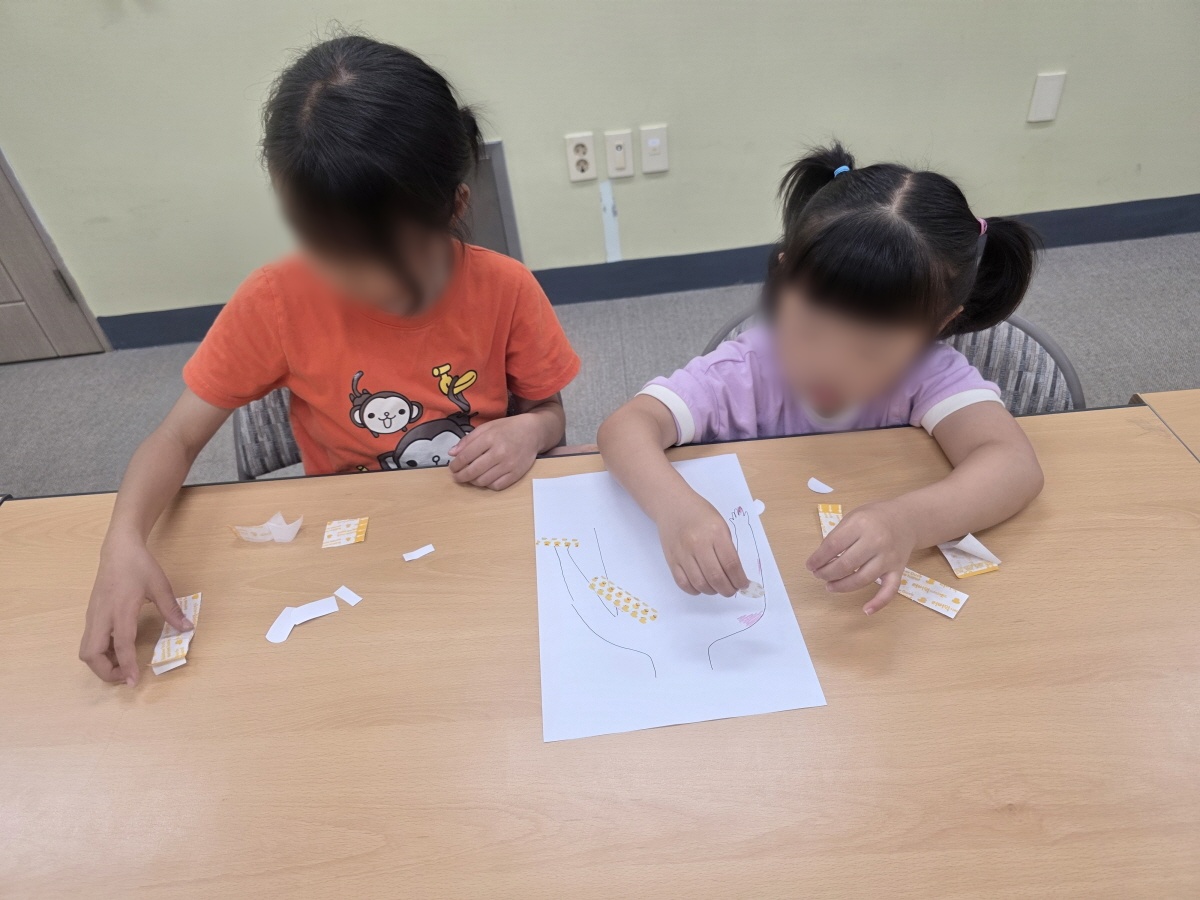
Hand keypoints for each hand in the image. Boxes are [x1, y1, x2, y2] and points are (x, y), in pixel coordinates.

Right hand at [79, 534, 192, 684]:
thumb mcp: (160, 586)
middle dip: (104, 671)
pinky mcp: (91, 615)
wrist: (118, 549)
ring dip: (101, 663)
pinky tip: (117, 650)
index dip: (126, 665)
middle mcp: (101, 616)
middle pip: (90, 654)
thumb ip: (172, 609)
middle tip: (126, 676)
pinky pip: (89, 641)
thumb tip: (187, 628)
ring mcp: (93, 616)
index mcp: (120, 610)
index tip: (132, 681)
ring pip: (86, 650)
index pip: (121, 645)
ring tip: (123, 664)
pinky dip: (100, 652)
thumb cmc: (139, 566)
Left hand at [447, 415, 541, 490]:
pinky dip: (488, 485)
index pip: (466, 456)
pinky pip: (497, 486)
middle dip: (461, 476)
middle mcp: (499, 452)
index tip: (452, 467)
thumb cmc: (508, 428)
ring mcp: (509, 465)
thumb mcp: (487, 427)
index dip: (455, 465)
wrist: (533, 432)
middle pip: (473, 471)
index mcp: (490, 438)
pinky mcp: (517, 474)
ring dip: (473, 481)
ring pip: (483, 481)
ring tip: (471, 477)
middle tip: (457, 476)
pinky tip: (485, 479)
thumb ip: (468, 440)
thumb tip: (452, 453)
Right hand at [656, 490, 749, 596]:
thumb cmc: (700, 513)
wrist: (672, 505)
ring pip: (700, 584)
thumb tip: (735, 574)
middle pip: (716, 577)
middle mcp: (698, 544)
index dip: (739, 580)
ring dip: (712, 591)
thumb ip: (727, 548)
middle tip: (732, 590)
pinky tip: (701, 586)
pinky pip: (683, 583)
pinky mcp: (671, 559)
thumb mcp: (721, 525)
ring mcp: (683, 553)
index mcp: (715, 533)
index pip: (731, 564)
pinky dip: (695, 590)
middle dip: (728, 589)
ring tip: (717, 588)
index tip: (743, 585)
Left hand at [806, 500, 916, 614]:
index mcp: (861, 524)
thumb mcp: (853, 517)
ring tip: (830, 586)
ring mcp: (888, 557)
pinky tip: (866, 610)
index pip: (833, 545)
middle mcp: (876, 541)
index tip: (810, 565)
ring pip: (862, 579)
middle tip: (819, 575)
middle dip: (827, 573)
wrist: (906, 519)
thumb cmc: (875, 518)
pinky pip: (890, 590)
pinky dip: (879, 603)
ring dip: (842, 586)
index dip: (818, 559)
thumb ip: (838, 536)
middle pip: (846, 564)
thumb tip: (821, 560)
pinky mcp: (898, 570)